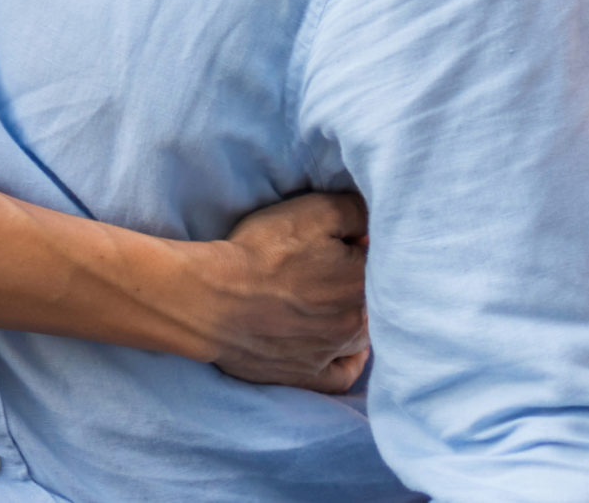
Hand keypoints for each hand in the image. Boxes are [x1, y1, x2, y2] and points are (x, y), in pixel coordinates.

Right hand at [187, 191, 369, 392]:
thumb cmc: (263, 252)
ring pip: (360, 336)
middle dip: (355, 282)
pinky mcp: (307, 375)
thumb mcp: (314, 210)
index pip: (374, 259)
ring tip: (333, 303)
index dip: (354, 244)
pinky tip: (348, 353)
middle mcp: (355, 321)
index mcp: (362, 280)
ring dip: (354, 318)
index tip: (334, 237)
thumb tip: (373, 225)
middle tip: (326, 267)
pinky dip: (350, 363)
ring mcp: (332, 352)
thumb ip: (355, 211)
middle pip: (369, 299)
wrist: (214, 300)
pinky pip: (343, 377)